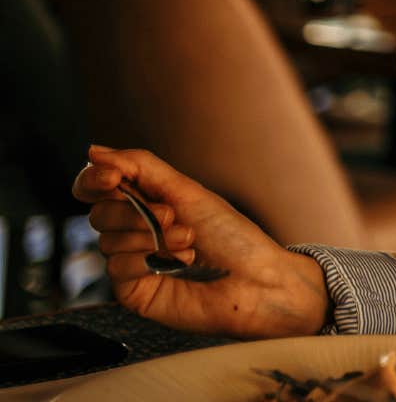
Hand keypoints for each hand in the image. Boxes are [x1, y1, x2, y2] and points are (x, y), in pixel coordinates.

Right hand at [73, 146, 330, 338]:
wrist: (256, 280)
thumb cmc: (231, 236)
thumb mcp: (187, 191)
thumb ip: (140, 167)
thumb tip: (94, 151)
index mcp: (146, 202)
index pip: (97, 187)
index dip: (94, 179)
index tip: (111, 177)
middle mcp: (134, 231)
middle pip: (99, 213)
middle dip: (134, 212)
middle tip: (172, 216)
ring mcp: (132, 261)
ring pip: (107, 241)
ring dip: (152, 237)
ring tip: (188, 241)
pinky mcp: (132, 290)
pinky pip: (117, 268)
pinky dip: (147, 261)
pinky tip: (180, 264)